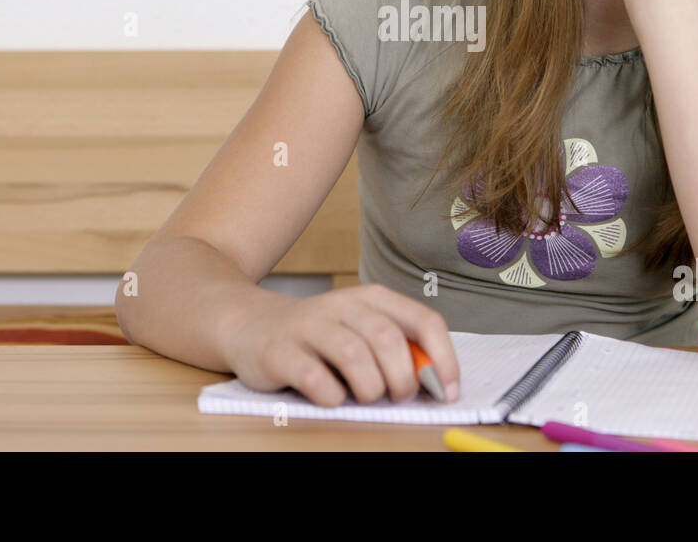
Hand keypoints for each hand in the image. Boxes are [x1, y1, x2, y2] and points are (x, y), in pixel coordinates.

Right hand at [222, 283, 460, 407]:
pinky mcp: (280, 351)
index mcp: (373, 298)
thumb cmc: (320, 338)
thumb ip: (398, 349)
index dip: (443, 359)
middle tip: (397, 397)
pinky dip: (332, 397)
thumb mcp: (363, 331)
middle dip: (403, 379)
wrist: (251, 325)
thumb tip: (436, 384)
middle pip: (389, 340)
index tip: (446, 391)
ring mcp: (309, 326)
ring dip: (370, 388)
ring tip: (365, 396)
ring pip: (354, 355)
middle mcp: (342, 305)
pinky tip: (332, 397)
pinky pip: (315, 379)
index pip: (425, 321)